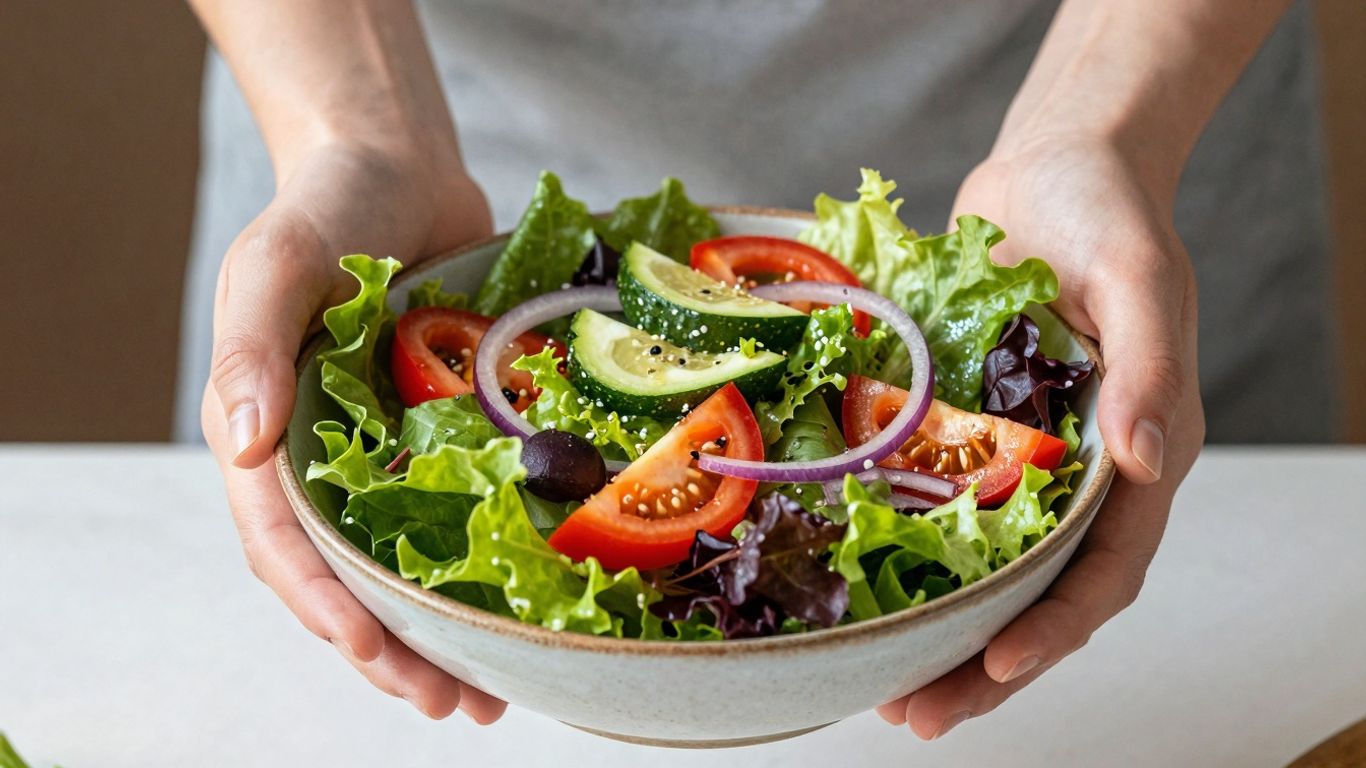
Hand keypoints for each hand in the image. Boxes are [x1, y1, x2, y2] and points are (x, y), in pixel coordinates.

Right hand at [199, 140, 506, 721]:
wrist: (398, 167)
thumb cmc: (326, 208)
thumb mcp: (278, 264)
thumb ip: (251, 349)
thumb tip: (243, 449)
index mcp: (267, 437)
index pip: (287, 548)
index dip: (329, 609)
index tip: (381, 656)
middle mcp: (326, 460)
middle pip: (352, 579)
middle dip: (397, 650)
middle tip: (457, 705)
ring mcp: (389, 452)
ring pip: (412, 562)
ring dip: (447, 630)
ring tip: (496, 691)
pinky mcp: (447, 434)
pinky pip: (467, 509)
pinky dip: (492, 561)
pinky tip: (536, 602)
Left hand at [877, 135, 1205, 737]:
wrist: (1053, 166)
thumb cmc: (1107, 209)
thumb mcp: (1138, 275)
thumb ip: (1150, 364)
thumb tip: (1144, 458)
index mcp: (1138, 451)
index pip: (1107, 568)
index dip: (1057, 626)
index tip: (998, 665)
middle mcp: (1081, 471)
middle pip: (1040, 594)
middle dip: (982, 663)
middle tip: (914, 715)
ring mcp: (1023, 458)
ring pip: (984, 570)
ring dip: (939, 632)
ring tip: (879, 687)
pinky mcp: (971, 433)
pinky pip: (939, 509)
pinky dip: (907, 556)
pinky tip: (854, 586)